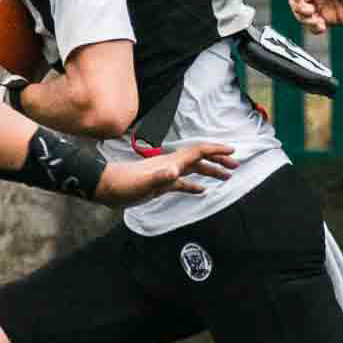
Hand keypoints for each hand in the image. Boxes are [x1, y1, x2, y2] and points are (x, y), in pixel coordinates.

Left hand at [94, 142, 237, 205]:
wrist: (106, 188)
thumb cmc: (123, 184)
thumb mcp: (143, 182)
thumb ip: (160, 176)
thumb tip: (175, 172)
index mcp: (171, 162)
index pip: (198, 151)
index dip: (216, 151)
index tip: (232, 152)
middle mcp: (171, 165)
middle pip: (200, 159)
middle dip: (218, 161)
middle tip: (236, 166)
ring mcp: (166, 174)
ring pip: (194, 170)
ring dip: (210, 171)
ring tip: (226, 177)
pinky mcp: (160, 185)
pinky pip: (183, 184)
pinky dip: (195, 186)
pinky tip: (202, 191)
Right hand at [286, 0, 342, 34]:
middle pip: (296, 1)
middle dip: (298, 7)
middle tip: (310, 10)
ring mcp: (323, 7)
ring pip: (302, 15)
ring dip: (305, 20)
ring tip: (318, 21)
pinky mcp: (329, 20)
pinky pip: (314, 26)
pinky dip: (313, 28)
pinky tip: (322, 27)